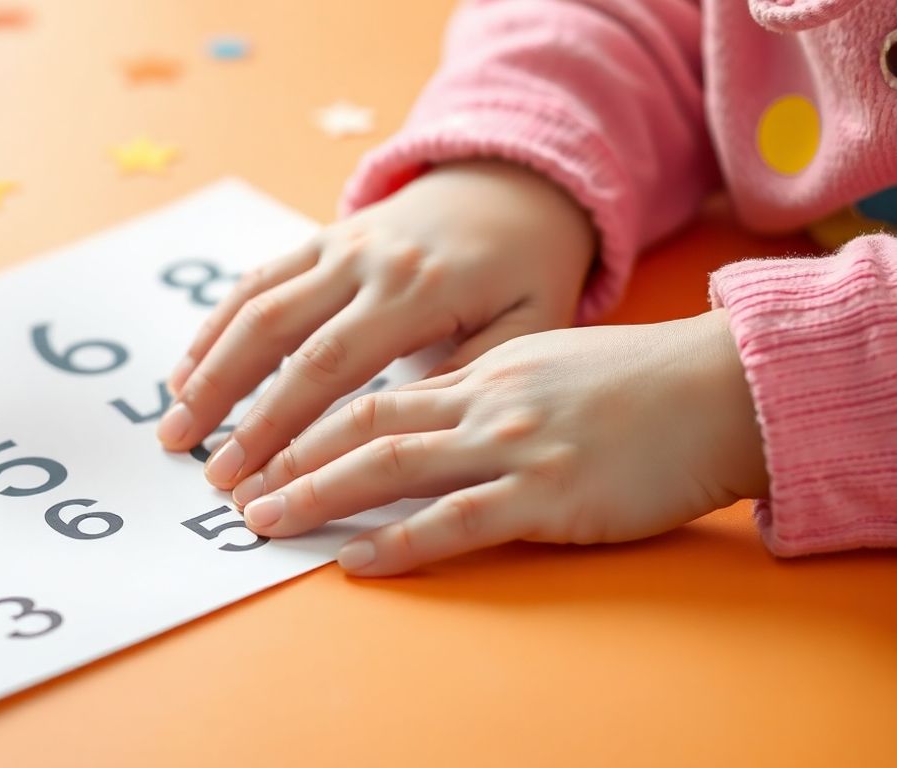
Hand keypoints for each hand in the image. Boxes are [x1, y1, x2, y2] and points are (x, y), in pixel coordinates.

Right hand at [157, 161, 595, 493]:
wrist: (516, 186)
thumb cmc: (529, 271)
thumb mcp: (531, 326)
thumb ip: (468, 378)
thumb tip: (402, 438)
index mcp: (418, 290)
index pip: (329, 367)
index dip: (278, 425)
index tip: (248, 478)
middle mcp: (367, 261)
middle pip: (275, 335)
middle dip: (229, 405)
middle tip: (202, 470)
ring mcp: (339, 244)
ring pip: (254, 305)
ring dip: (207, 368)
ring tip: (174, 428)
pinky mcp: (323, 238)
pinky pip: (258, 281)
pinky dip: (217, 326)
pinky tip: (188, 371)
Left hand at [231, 311, 769, 575]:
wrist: (719, 389)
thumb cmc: (635, 382)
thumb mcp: (543, 363)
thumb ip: (480, 386)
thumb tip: (427, 415)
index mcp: (479, 370)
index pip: (371, 393)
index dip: (306, 421)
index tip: (260, 446)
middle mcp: (482, 401)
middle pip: (361, 423)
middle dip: (288, 456)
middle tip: (235, 488)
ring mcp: (511, 446)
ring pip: (390, 466)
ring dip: (317, 494)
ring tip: (265, 521)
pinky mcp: (547, 495)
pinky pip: (453, 522)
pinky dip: (396, 543)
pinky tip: (354, 560)